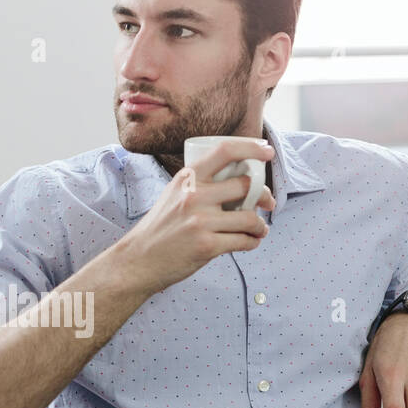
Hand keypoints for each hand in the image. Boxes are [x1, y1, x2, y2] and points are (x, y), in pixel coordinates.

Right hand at [116, 137, 275, 294]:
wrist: (139, 259)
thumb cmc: (161, 227)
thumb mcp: (174, 194)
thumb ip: (200, 183)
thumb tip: (240, 178)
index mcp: (188, 178)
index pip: (225, 151)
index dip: (251, 148)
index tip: (267, 152)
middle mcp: (194, 195)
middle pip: (246, 186)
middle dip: (264, 195)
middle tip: (268, 203)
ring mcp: (200, 221)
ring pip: (249, 218)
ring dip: (260, 225)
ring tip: (258, 229)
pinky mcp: (206, 246)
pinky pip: (243, 241)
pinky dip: (252, 242)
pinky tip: (249, 241)